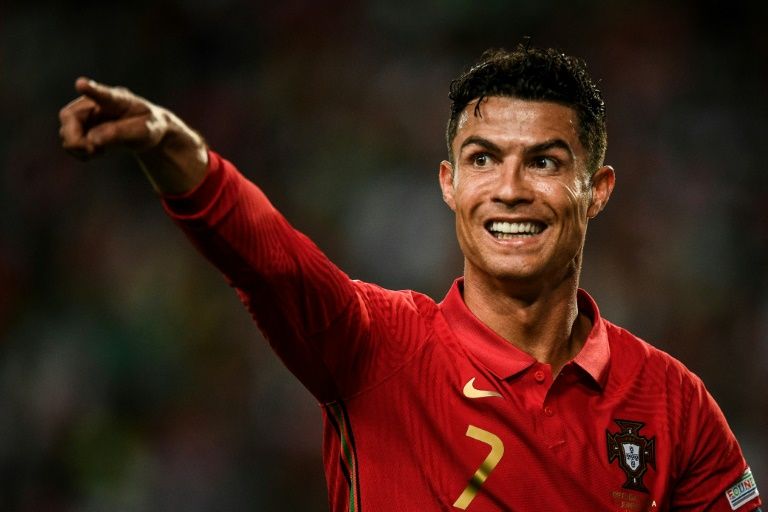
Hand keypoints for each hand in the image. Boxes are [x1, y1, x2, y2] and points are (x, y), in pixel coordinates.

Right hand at [59, 78, 207, 193]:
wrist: (147, 129)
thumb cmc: (148, 126)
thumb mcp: (145, 131)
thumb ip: (120, 133)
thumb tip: (92, 140)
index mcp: (118, 99)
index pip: (103, 94)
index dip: (92, 90)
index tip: (82, 84)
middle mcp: (95, 103)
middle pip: (69, 116)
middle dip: (75, 138)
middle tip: (92, 151)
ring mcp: (86, 115)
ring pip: (65, 132)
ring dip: (78, 147)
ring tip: (100, 151)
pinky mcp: (82, 128)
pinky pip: (69, 143)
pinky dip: (79, 152)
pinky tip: (96, 152)